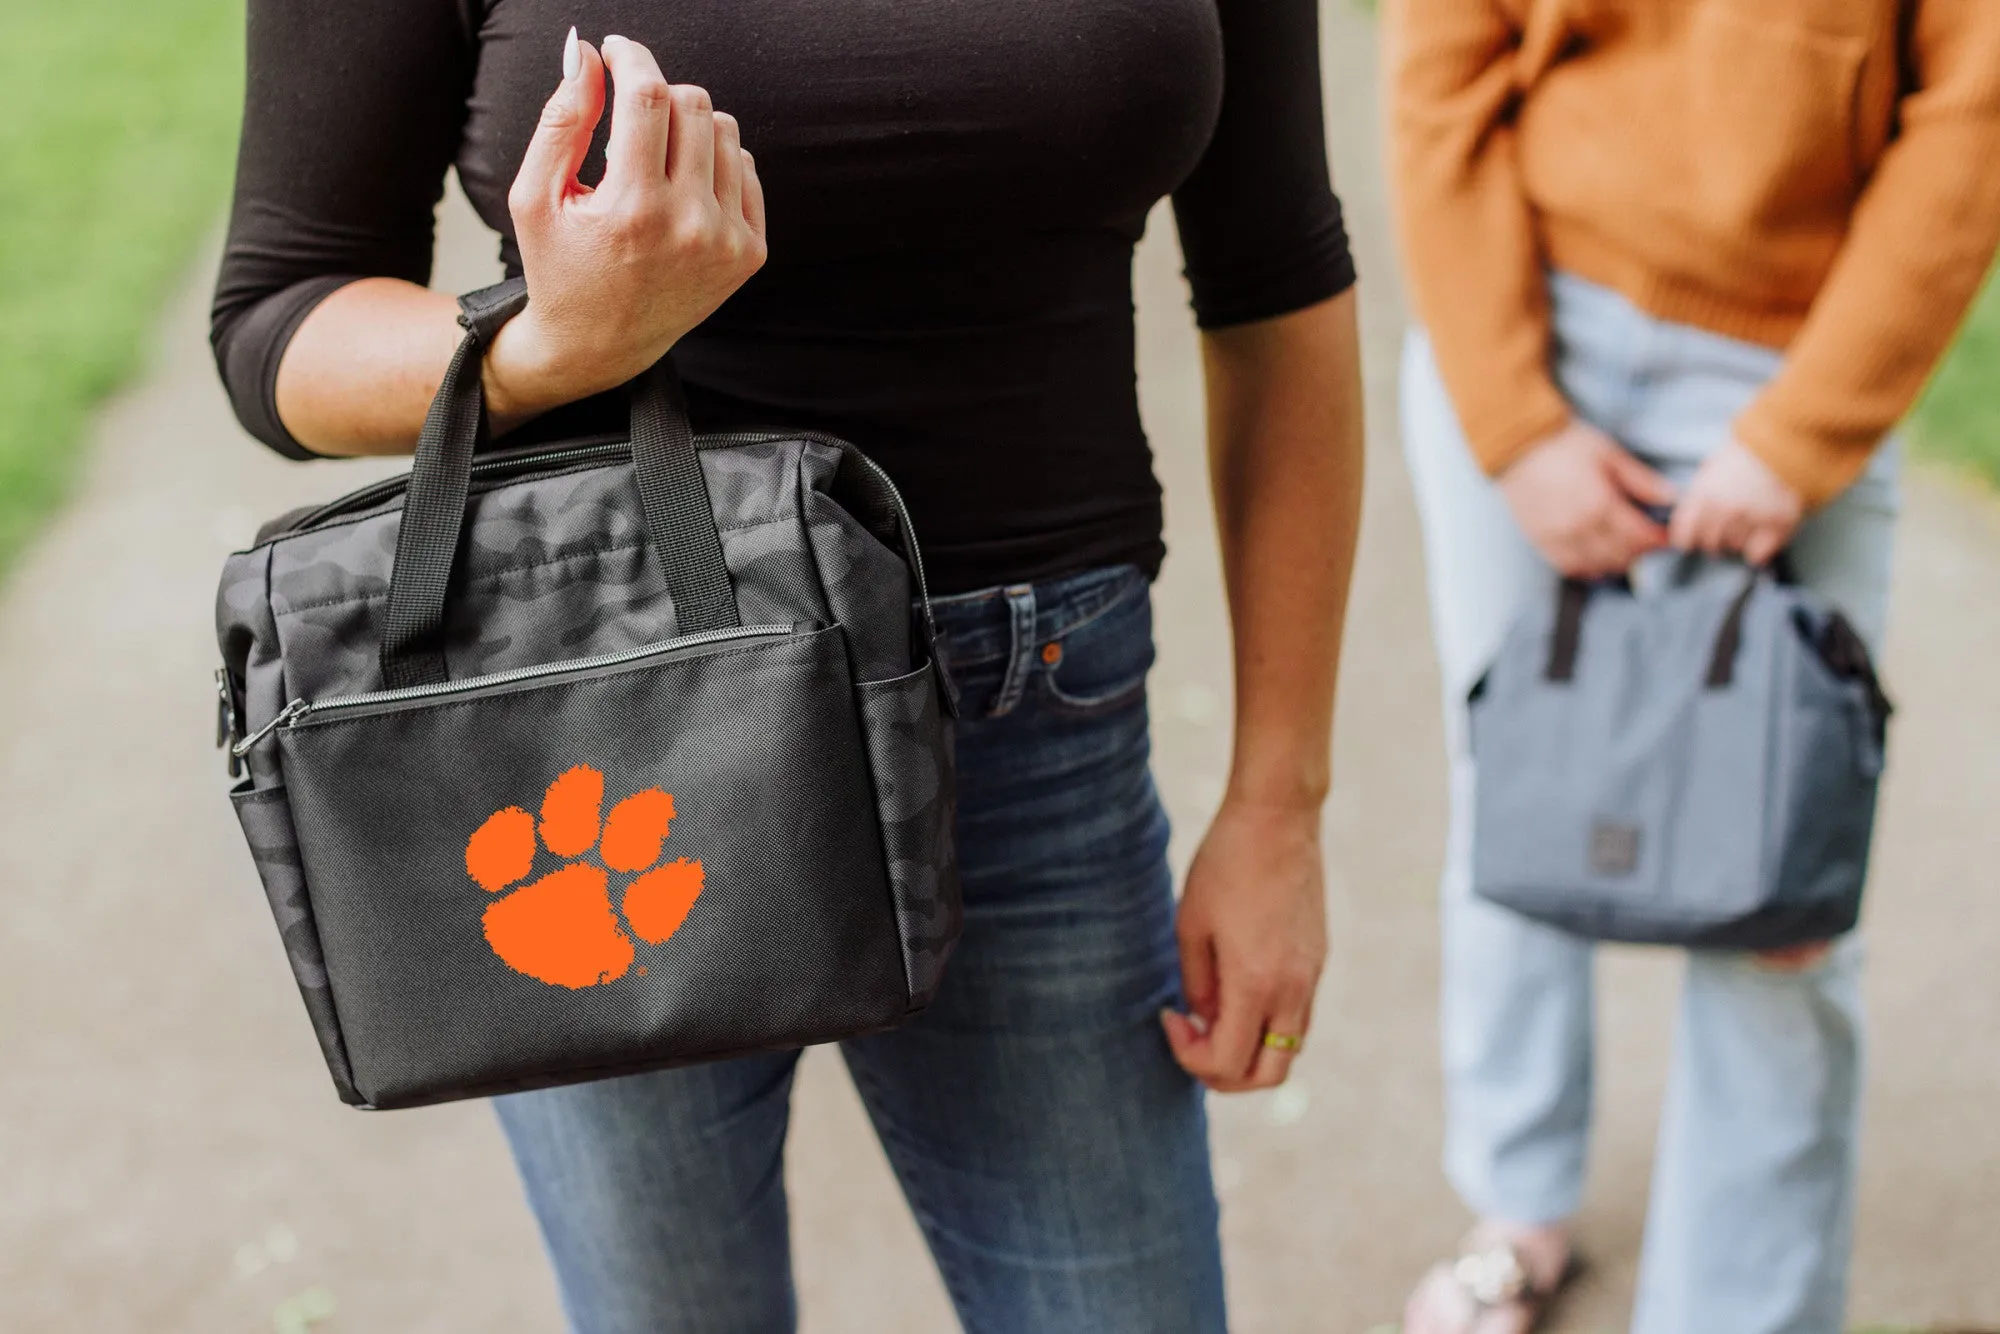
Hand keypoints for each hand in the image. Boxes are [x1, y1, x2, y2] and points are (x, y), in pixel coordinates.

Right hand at [485, 31, 767, 427]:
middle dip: (656, 92)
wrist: (599, 346)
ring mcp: (727, 242)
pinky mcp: (750, 253)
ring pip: (725, 129)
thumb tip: (587, 53)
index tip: (615, 51)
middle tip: (627, 114)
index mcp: (633, 210)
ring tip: (652, 158)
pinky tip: (680, 188)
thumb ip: (561, 119)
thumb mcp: (535, 197)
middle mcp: (689, 226)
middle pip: (693, 103)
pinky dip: (713, 162)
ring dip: (687, 126)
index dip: (632, 57)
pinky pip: (744, 168)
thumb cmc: (560, 268)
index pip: (649, 97)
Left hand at [1161, 800, 1326, 1091]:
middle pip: (1267, 1076)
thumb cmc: (1225, 864)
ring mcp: (1312, 977)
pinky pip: (1296, 1017)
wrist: (1278, 819)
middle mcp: (1292, 990)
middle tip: (1193, 1043)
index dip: (1189, 1056)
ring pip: (1288, 1050)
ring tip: (1212, 1016)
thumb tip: (1205, 1021)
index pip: (1227, 1064)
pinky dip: (1266, 1025)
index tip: (1170, 1017)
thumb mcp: (1191, 925)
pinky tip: (1237, 992)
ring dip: (1248, 1051)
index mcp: (1256, 984)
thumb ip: (1197, 985)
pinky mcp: (1318, 961)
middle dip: (1225, 1076)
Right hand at [1497, 420, 1675, 577]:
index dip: (1659, 539)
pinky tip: (1598, 559)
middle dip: (1641, 551)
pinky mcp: (1541, 541)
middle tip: (1648, 541)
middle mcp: (1580, 527)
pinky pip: (1571, 567)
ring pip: (1597, 566)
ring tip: (1625, 550)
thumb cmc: (1565, 444)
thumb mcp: (1609, 454)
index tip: (1667, 535)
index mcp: (1600, 504)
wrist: (1517, 445)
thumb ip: (1641, 480)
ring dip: (1617, 563)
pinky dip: (1590, 568)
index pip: (1639, 536)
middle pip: (1621, 555)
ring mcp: (1559, 538)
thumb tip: (1672, 498)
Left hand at [1668, 438, 1803, 566]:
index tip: (1692, 541)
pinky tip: (1762, 536)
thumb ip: (1698, 497)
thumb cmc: (1748, 453)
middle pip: (1710, 544)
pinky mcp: (1778, 523)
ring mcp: (1752, 517)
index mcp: (1704, 494)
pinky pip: (1758, 553)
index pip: (1684, 535)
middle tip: (1725, 530)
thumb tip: (1688, 522)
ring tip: (1748, 521)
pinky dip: (1758, 550)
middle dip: (1715, 540)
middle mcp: (1725, 509)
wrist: (1786, 441)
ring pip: (1735, 547)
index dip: (1688, 540)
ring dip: (1738, 539)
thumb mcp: (1712, 469)